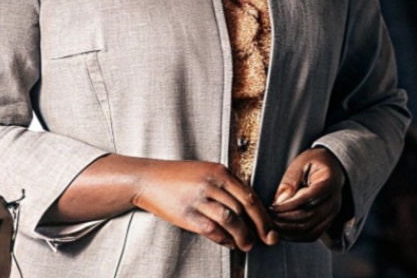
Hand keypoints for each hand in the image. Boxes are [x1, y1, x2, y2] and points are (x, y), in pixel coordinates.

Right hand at [131, 159, 277, 249]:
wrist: (146, 178)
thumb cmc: (177, 177)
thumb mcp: (205, 172)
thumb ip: (226, 186)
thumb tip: (248, 208)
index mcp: (219, 172)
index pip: (249, 195)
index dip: (263, 214)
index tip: (270, 226)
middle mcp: (211, 183)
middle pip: (244, 208)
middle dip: (259, 226)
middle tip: (268, 239)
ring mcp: (198, 198)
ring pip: (231, 219)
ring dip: (243, 235)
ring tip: (248, 244)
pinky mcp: (186, 213)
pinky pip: (211, 229)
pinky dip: (224, 238)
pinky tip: (229, 242)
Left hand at [268, 147, 348, 241]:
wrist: (333, 166)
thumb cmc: (314, 162)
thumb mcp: (300, 162)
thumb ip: (290, 180)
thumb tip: (280, 202)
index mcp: (328, 183)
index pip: (307, 200)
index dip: (287, 207)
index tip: (270, 208)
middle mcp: (334, 202)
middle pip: (308, 218)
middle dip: (284, 221)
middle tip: (266, 220)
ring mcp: (332, 214)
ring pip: (309, 230)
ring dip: (288, 232)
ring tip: (272, 226)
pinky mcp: (327, 221)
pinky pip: (312, 235)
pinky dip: (296, 237)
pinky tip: (282, 232)